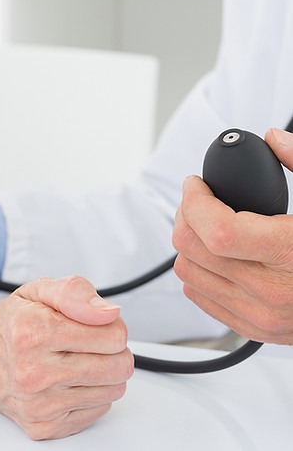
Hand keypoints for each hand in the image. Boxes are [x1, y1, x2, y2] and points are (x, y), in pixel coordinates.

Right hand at [0, 275, 131, 439]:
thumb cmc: (12, 324)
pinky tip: (70, 379)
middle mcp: (33, 372)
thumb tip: (109, 313)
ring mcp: (39, 405)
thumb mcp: (39, 291)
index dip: (111, 325)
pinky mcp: (45, 427)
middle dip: (113, 350)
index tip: (96, 323)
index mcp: (33, 332)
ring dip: (103, 372)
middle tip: (91, 341)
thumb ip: (75, 292)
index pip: (113, 336)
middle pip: (118, 367)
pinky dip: (91, 393)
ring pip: (113, 390)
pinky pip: (98, 410)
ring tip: (78, 358)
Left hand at [172, 128, 292, 344]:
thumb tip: (274, 139)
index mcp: (291, 253)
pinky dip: (199, 272)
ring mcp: (263, 315)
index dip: (196, 201)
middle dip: (187, 214)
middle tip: (199, 198)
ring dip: (189, 244)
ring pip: (189, 274)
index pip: (217, 230)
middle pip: (193, 250)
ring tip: (206, 224)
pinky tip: (217, 254)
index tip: (197, 184)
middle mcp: (273, 292)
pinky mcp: (258, 329)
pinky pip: (201, 299)